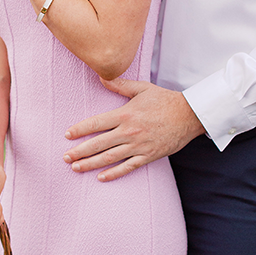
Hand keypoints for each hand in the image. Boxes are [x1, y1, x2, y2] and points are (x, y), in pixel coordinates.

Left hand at [63, 79, 204, 180]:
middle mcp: (129, 132)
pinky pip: (128, 167)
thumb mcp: (142, 88)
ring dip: (91, 164)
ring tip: (76, 168)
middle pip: (99, 144)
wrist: (189, 115)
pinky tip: (101, 177)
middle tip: (65, 157)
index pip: (97, 123)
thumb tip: (101, 76)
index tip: (67, 134)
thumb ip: (120, 84)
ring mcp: (139, 146)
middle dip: (80, 151)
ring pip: (110, 158)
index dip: (80, 129)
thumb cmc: (165, 100)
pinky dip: (114, 173)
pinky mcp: (148, 156)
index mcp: (125, 114)